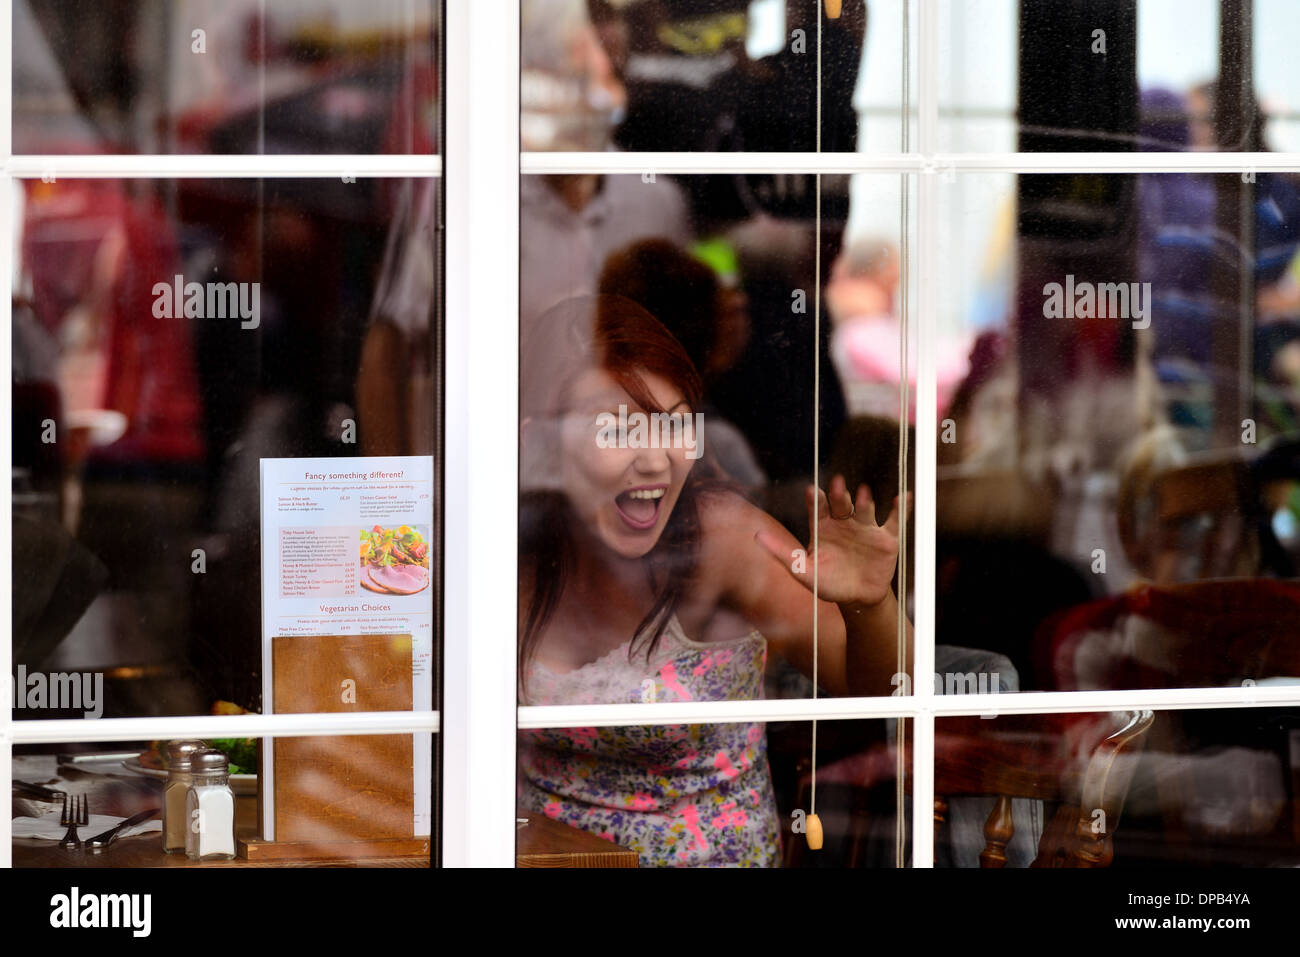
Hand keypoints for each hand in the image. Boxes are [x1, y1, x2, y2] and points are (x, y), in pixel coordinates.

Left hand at [756, 475, 905, 606]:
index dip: (817, 500)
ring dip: (864, 501)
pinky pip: (895, 520)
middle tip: (838, 485)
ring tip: (862, 494)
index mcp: (823, 527)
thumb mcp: (803, 571)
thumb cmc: (828, 584)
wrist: (858, 599)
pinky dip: (901, 508)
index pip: (818, 509)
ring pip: (865, 510)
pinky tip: (904, 496)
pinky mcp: (887, 538)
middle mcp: (844, 522)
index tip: (813, 491)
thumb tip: (756, 536)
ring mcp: (866, 528)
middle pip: (842, 505)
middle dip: (840, 495)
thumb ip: (782, 553)